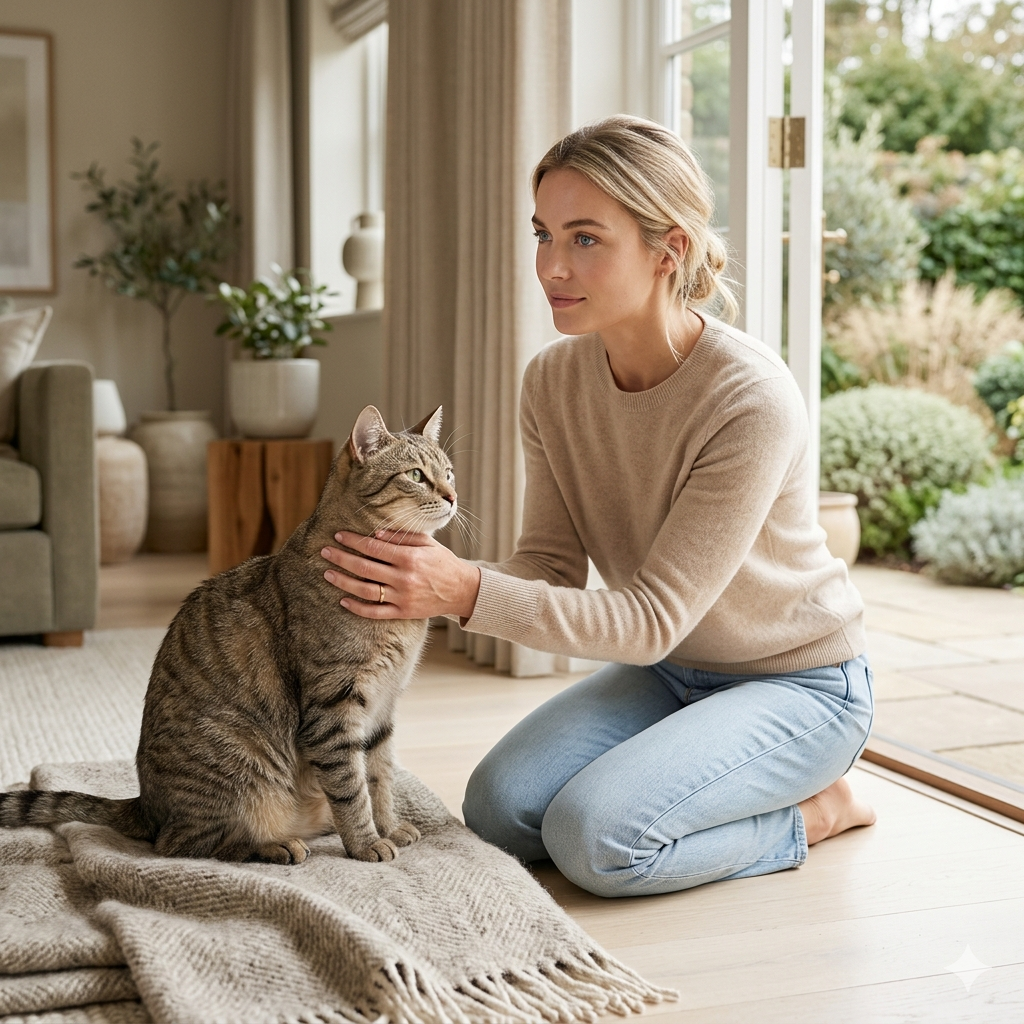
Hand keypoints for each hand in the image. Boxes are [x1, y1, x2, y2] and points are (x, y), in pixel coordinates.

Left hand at [321, 530, 480, 620]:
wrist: (462, 590)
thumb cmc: (444, 563)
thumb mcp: (428, 544)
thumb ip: (403, 538)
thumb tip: (377, 533)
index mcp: (409, 558)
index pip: (374, 547)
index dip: (354, 541)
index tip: (339, 535)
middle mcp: (404, 578)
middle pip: (364, 567)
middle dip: (342, 558)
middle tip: (325, 552)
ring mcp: (402, 597)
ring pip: (365, 590)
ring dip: (343, 581)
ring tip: (328, 574)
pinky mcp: (402, 612)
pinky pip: (375, 612)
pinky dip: (357, 608)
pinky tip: (343, 600)